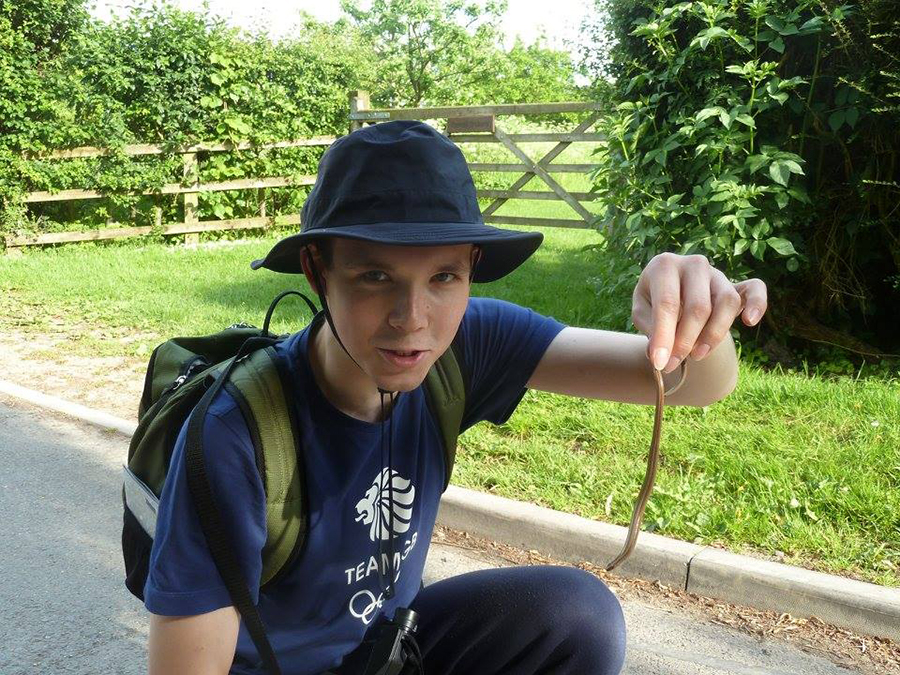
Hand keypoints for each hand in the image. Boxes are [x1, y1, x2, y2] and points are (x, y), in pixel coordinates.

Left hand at [631, 253, 767, 372]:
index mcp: (665, 266)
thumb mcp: (641, 311)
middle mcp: (694, 264)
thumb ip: (649, 328)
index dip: (664, 337)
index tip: (659, 363)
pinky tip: (749, 321)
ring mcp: (717, 274)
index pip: (667, 304)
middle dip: (686, 342)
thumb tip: (658, 353)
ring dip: (714, 334)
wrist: (671, 288)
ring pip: (727, 303)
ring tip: (697, 355)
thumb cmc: (654, 300)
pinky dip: (758, 304)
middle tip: (673, 364)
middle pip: (699, 307)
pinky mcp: (737, 284)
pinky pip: (755, 289)